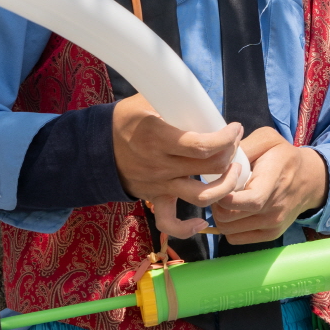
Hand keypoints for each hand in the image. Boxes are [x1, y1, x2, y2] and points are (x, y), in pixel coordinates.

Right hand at [112, 95, 243, 237]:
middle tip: (234, 142)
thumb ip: (174, 101)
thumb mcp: (146, 100)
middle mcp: (160, 164)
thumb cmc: (126, 119)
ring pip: (201, 196)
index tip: (234, 128)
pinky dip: (187, 228)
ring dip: (225, 186)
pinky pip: (169, 222)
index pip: (201, 145)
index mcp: (158, 138)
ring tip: (233, 172)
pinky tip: (202, 222)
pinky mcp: (155, 197)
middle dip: (230, 154)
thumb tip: (203, 101)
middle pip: (209, 168)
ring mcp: (158, 184)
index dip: (226, 138)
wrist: (95, 147)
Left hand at [211, 128, 327, 244]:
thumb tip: (219, 155)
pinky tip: (234, 211)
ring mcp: (273, 225)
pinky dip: (228, 226)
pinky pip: (234, 238)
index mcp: (274, 181)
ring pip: (227, 229)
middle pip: (228, 217)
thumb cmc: (283, 157)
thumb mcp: (267, 140)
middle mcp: (275, 208)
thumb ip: (244, 146)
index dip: (225, 194)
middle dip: (215, 202)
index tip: (220, 180)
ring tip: (226, 199)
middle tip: (218, 188)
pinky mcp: (270, 235)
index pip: (249, 200)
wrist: (308, 180)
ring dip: (219, 215)